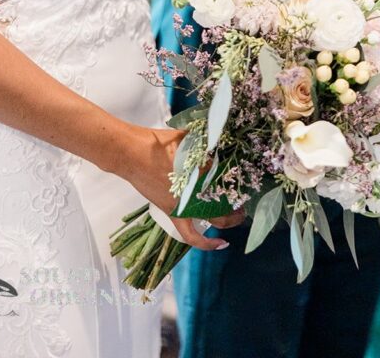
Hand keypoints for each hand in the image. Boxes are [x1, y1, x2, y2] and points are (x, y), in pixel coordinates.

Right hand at [121, 126, 243, 250]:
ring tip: (238, 216)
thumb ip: (204, 140)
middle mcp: (199, 190)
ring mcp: (187, 204)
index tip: (247, 181)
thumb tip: (218, 136)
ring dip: (229, 218)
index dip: (241, 182)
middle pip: (227, 200)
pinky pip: (192, 235)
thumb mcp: (187, 137)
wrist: (133, 154)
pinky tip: (221, 244)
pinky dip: (206, 242)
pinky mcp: (175, 213)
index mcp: (204, 169)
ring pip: (217, 218)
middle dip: (239, 203)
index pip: (231, 178)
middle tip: (245, 201)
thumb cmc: (158, 142)